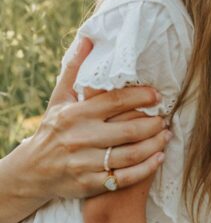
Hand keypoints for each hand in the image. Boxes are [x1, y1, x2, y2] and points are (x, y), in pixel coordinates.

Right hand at [24, 37, 170, 200]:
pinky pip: (124, 178)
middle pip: (128, 130)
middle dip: (153, 124)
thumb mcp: (59, 99)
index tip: (157, 95)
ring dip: (154, 145)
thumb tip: (88, 39)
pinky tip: (159, 158)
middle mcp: (80, 138)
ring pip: (130, 155)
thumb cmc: (52, 129)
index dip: (140, 97)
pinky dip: (146, 169)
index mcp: (75, 114)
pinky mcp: (89, 184)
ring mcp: (85, 163)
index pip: (115, 102)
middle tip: (165, 119)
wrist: (32, 171)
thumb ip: (75, 70)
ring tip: (166, 136)